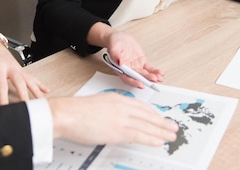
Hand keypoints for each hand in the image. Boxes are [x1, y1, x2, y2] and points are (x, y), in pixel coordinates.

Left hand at [0, 37, 48, 105]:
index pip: (2, 85)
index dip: (3, 97)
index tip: (5, 108)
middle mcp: (10, 67)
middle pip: (20, 82)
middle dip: (24, 95)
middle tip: (27, 107)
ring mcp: (18, 68)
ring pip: (29, 80)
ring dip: (36, 91)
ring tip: (41, 102)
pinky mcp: (21, 69)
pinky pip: (32, 77)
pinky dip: (40, 84)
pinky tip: (46, 91)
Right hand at [48, 93, 177, 145]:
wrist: (67, 114)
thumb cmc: (76, 111)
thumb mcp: (98, 104)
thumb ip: (110, 110)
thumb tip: (116, 121)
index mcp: (116, 99)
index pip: (140, 106)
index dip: (153, 113)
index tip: (160, 118)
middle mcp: (122, 106)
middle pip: (147, 114)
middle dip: (162, 122)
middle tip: (173, 127)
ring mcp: (121, 118)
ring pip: (147, 125)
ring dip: (162, 131)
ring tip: (171, 135)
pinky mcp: (118, 130)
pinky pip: (140, 135)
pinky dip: (151, 138)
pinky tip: (159, 141)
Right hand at [87, 23, 163, 88]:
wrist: (119, 38)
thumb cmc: (114, 43)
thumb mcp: (113, 46)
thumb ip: (115, 54)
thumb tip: (119, 62)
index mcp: (119, 68)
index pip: (126, 78)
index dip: (133, 82)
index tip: (140, 84)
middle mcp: (128, 70)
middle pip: (138, 77)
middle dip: (146, 80)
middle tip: (154, 80)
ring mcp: (135, 66)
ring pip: (144, 74)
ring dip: (152, 77)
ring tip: (159, 78)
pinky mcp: (141, 62)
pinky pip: (148, 68)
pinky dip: (154, 71)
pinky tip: (160, 73)